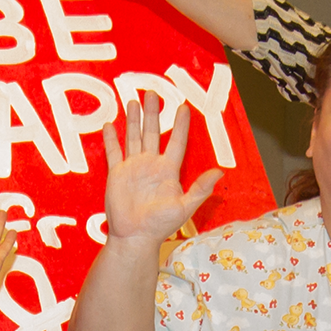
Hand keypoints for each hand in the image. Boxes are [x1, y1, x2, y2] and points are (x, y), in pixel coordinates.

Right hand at [100, 92, 226, 243]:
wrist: (134, 237)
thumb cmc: (160, 226)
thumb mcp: (184, 207)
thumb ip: (200, 189)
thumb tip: (220, 172)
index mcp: (168, 170)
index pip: (176, 141)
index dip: (180, 125)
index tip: (183, 107)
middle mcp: (151, 165)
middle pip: (152, 133)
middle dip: (152, 113)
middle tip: (152, 93)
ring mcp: (133, 168)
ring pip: (133, 137)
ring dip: (133, 120)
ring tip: (133, 101)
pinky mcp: (117, 174)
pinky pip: (114, 152)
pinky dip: (111, 139)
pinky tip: (110, 125)